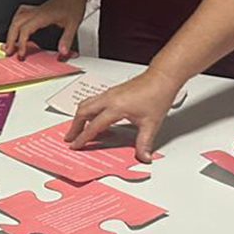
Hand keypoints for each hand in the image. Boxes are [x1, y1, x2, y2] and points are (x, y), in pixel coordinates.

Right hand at [6, 0, 87, 57]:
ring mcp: (35, 10)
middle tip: (9, 51)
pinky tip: (17, 28)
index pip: (25, 29)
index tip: (21, 53)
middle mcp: (36, 12)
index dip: (21, 42)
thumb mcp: (73, 24)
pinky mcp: (36, 10)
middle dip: (10, 38)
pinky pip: (20, 14)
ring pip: (16, 18)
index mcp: (43, 16)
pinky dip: (16, 23)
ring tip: (10, 42)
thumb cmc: (73, 4)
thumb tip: (62, 52)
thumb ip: (67, 39)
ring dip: (11, 31)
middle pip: (16, 24)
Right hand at [66, 71, 180, 159]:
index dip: (83, 138)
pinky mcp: (113, 91)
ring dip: (79, 117)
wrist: (162, 77)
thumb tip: (143, 156)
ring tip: (78, 128)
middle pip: (83, 112)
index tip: (76, 145)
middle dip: (75, 126)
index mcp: (116, 107)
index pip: (94, 126)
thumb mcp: (151, 124)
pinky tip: (94, 118)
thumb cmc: (157, 94)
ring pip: (86, 104)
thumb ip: (144, 143)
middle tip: (71, 137)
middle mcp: (109, 98)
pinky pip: (94, 101)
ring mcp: (110, 93)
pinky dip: (88, 111)